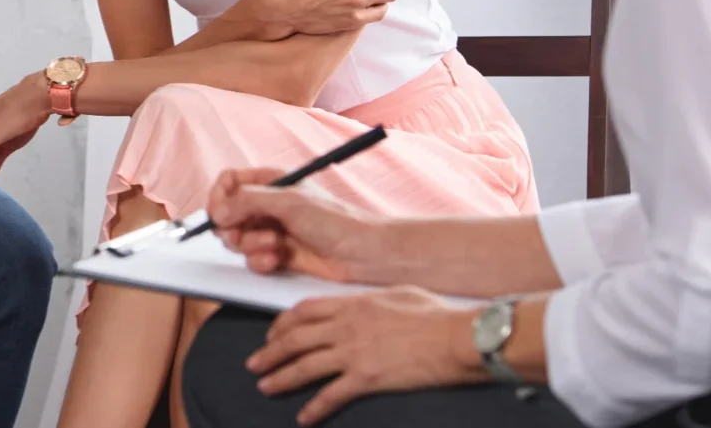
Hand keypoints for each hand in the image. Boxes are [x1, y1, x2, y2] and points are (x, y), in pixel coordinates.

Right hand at [206, 167, 395, 283]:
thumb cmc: (334, 220)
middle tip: (245, 235)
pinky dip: (261, 261)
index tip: (218, 215)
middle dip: (235, 228)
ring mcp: (271, 231)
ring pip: (238, 240)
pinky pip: (252, 260)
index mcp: (270, 183)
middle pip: (228, 215)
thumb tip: (217, 212)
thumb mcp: (289, 202)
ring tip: (275, 247)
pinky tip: (278, 260)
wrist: (362, 254)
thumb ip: (248, 202)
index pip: (229, 183)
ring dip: (251, 246)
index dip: (219, 198)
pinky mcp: (277, 256)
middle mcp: (267, 206)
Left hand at [247, 288, 482, 423]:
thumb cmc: (434, 314)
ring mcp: (354, 352)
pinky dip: (315, 407)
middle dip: (270, 352)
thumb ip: (369, 300)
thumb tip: (361, 304)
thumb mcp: (395, 294)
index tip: (272, 334)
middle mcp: (345, 326)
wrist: (456, 337)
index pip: (303, 311)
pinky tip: (303, 417)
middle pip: (296, 339)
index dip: (282, 324)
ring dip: (281, 377)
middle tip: (254, 363)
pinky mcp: (368, 378)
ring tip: (265, 386)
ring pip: (305, 365)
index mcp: (351, 303)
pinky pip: (333, 395)